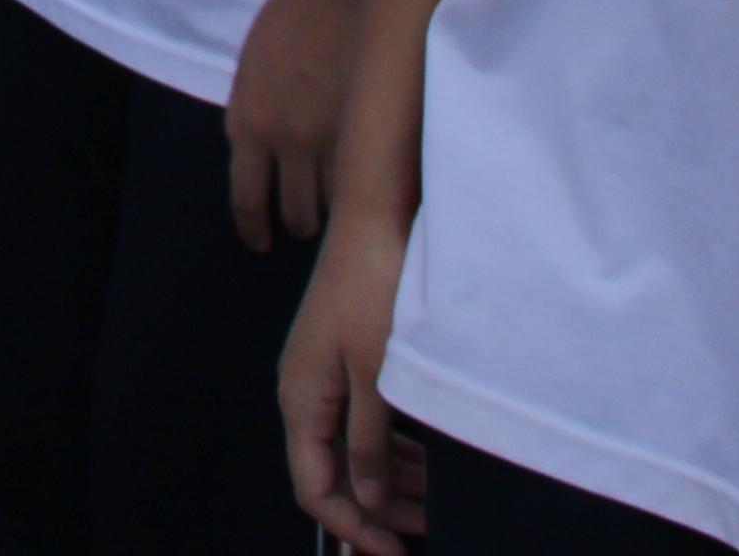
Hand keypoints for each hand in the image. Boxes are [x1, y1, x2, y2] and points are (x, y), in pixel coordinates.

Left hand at [228, 0, 363, 251]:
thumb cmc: (292, 21)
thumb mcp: (252, 76)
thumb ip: (255, 122)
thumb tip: (263, 168)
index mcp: (246, 124)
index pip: (247, 202)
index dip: (256, 230)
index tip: (263, 242)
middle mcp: (285, 140)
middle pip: (297, 215)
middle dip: (303, 223)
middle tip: (313, 225)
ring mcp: (333, 138)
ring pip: (337, 207)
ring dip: (340, 213)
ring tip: (349, 210)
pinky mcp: (373, 130)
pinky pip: (370, 184)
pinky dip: (371, 192)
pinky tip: (377, 192)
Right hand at [279, 215, 422, 554]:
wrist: (376, 217)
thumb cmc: (377, 293)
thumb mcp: (378, 378)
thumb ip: (369, 444)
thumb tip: (367, 501)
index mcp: (302, 400)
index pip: (313, 488)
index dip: (352, 529)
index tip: (394, 554)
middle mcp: (303, 392)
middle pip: (331, 473)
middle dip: (377, 511)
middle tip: (425, 536)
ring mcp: (323, 373)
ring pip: (350, 448)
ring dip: (390, 481)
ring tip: (437, 504)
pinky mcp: (343, 357)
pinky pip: (361, 420)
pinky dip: (391, 447)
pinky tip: (427, 461)